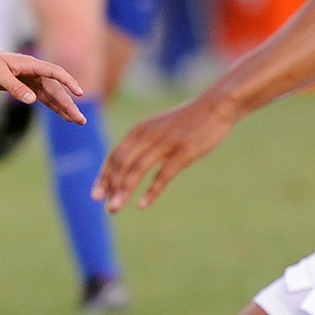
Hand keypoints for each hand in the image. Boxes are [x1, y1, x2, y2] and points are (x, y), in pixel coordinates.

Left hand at [0, 48, 84, 124]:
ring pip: (54, 96)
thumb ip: (14, 87)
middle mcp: (36, 72)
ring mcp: (34, 81)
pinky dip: (55, 108)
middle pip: (57, 89)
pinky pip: (45, 99)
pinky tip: (65, 117)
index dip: (68, 82)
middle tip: (81, 120)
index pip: (54, 72)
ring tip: (78, 121)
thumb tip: (32, 100)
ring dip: (65, 108)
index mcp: (30, 65)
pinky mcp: (30, 88)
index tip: (79, 93)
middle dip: (69, 104)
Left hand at [93, 92, 239, 211]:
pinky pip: (163, 175)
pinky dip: (151, 191)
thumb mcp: (160, 126)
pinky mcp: (184, 152)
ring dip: (123, 191)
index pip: (115, 156)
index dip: (104, 176)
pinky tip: (142, 205)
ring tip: (114, 208)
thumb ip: (145, 141)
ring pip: (137, 170)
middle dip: (109, 186)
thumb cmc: (188, 120)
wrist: (217, 106)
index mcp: (141, 130)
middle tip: (102, 205)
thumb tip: (130, 162)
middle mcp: (148, 136)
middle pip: (121, 163)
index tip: (97, 194)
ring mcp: (166, 144)